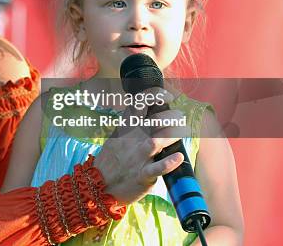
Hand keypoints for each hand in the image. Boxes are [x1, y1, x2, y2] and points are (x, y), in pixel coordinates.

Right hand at [93, 88, 185, 204]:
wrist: (98, 187)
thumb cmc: (109, 162)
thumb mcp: (114, 138)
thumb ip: (128, 126)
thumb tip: (141, 113)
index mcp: (125, 129)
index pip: (138, 104)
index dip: (155, 95)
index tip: (167, 97)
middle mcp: (132, 140)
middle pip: (154, 120)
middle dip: (172, 115)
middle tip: (180, 117)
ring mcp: (137, 158)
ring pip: (157, 141)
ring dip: (173, 134)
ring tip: (184, 130)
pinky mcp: (142, 175)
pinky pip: (157, 168)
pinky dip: (169, 163)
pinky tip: (178, 157)